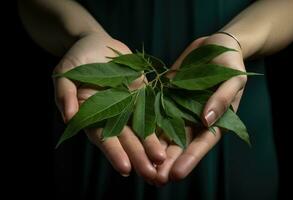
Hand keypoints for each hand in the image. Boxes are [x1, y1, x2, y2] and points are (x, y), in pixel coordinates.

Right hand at [53, 33, 165, 179]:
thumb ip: (65, 94)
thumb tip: (68, 117)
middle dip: (138, 156)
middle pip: (126, 138)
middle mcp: (111, 114)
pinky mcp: (143, 95)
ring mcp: (129, 105)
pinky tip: (171, 138)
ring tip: (162, 162)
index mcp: (91, 114)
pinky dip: (161, 124)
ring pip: (141, 128)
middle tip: (151, 174)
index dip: (114, 152)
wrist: (97, 44)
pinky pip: (153, 110)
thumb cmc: (77, 58)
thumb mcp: (65, 74)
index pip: (103, 137)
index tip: (125, 168)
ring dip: (151, 146)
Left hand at [154, 34, 246, 184]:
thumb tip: (208, 120)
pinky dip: (147, 125)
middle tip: (154, 179)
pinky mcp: (166, 97)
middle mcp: (194, 119)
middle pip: (181, 144)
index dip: (190, 159)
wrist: (215, 45)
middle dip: (168, 162)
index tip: (177, 174)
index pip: (202, 144)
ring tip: (142, 165)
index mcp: (215, 120)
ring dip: (154, 150)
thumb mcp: (232, 79)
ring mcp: (179, 108)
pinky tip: (134, 137)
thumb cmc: (230, 62)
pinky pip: (155, 111)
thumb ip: (223, 98)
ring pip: (165, 132)